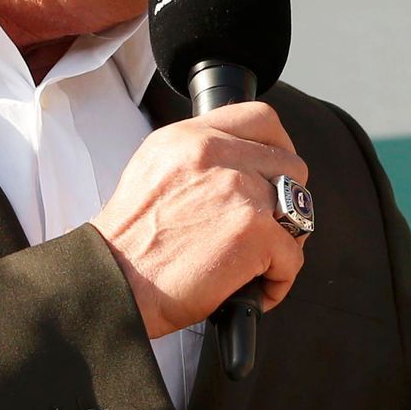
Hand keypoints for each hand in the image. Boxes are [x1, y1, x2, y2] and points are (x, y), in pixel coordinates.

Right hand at [91, 102, 308, 338]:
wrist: (111, 283)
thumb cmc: (130, 245)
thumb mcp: (155, 171)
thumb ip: (201, 159)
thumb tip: (245, 168)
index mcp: (189, 137)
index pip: (261, 119)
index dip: (279, 149)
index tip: (275, 176)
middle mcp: (215, 153)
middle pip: (290, 165)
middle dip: (285, 203)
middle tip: (265, 231)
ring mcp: (239, 189)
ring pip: (298, 211)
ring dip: (284, 242)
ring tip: (255, 265)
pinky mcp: (255, 230)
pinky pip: (292, 257)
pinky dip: (277, 282)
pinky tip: (250, 290)